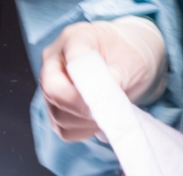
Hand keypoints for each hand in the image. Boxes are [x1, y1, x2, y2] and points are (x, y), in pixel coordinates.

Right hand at [40, 16, 166, 141]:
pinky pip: (64, 129)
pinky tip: (99, 120)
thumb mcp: (132, 60)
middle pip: (54, 91)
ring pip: (58, 115)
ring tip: (108, 113)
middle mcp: (54, 62)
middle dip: (82, 107)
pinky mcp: (55, 110)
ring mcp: (50, 87)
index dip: (85, 84)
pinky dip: (83, 130)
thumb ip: (116, 76)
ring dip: (85, 121)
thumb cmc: (128, 55)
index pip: (69, 62)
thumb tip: (104, 99)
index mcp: (73, 38)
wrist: (125, 62)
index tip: (104, 96)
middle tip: (108, 110)